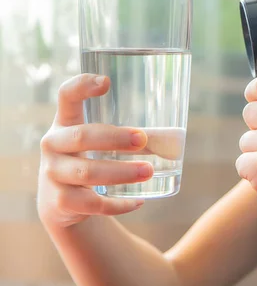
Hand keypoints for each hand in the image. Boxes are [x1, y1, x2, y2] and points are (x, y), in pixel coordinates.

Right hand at [37, 74, 153, 228]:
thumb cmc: (89, 160)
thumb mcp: (98, 143)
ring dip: (121, 172)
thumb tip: (175, 138)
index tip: (106, 82)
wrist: (60, 203)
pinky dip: (118, 204)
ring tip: (148, 171)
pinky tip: (138, 202)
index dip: (82, 86)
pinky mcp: (60, 202)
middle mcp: (54, 145)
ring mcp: (53, 174)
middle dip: (115, 138)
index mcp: (65, 122)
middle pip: (82, 137)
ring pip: (88, 173)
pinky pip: (92, 204)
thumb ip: (128, 136)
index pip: (67, 96)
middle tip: (143, 139)